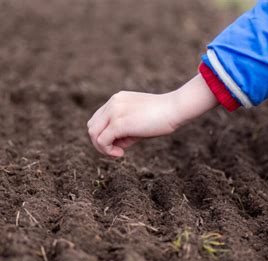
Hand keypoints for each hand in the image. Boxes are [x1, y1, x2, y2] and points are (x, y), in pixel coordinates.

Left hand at [87, 74, 217, 156]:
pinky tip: (121, 153)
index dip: (104, 134)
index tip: (120, 143)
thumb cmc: (163, 116)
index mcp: (117, 100)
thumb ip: (125, 130)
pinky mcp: (118, 123)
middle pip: (92, 126)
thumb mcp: (139, 121)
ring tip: (119, 152)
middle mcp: (112, 103)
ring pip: (93, 134)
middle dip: (101, 142)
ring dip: (102, 148)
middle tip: (118, 150)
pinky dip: (108, 151)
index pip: (98, 119)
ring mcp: (114, 112)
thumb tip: (115, 145)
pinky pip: (102, 141)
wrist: (175, 109)